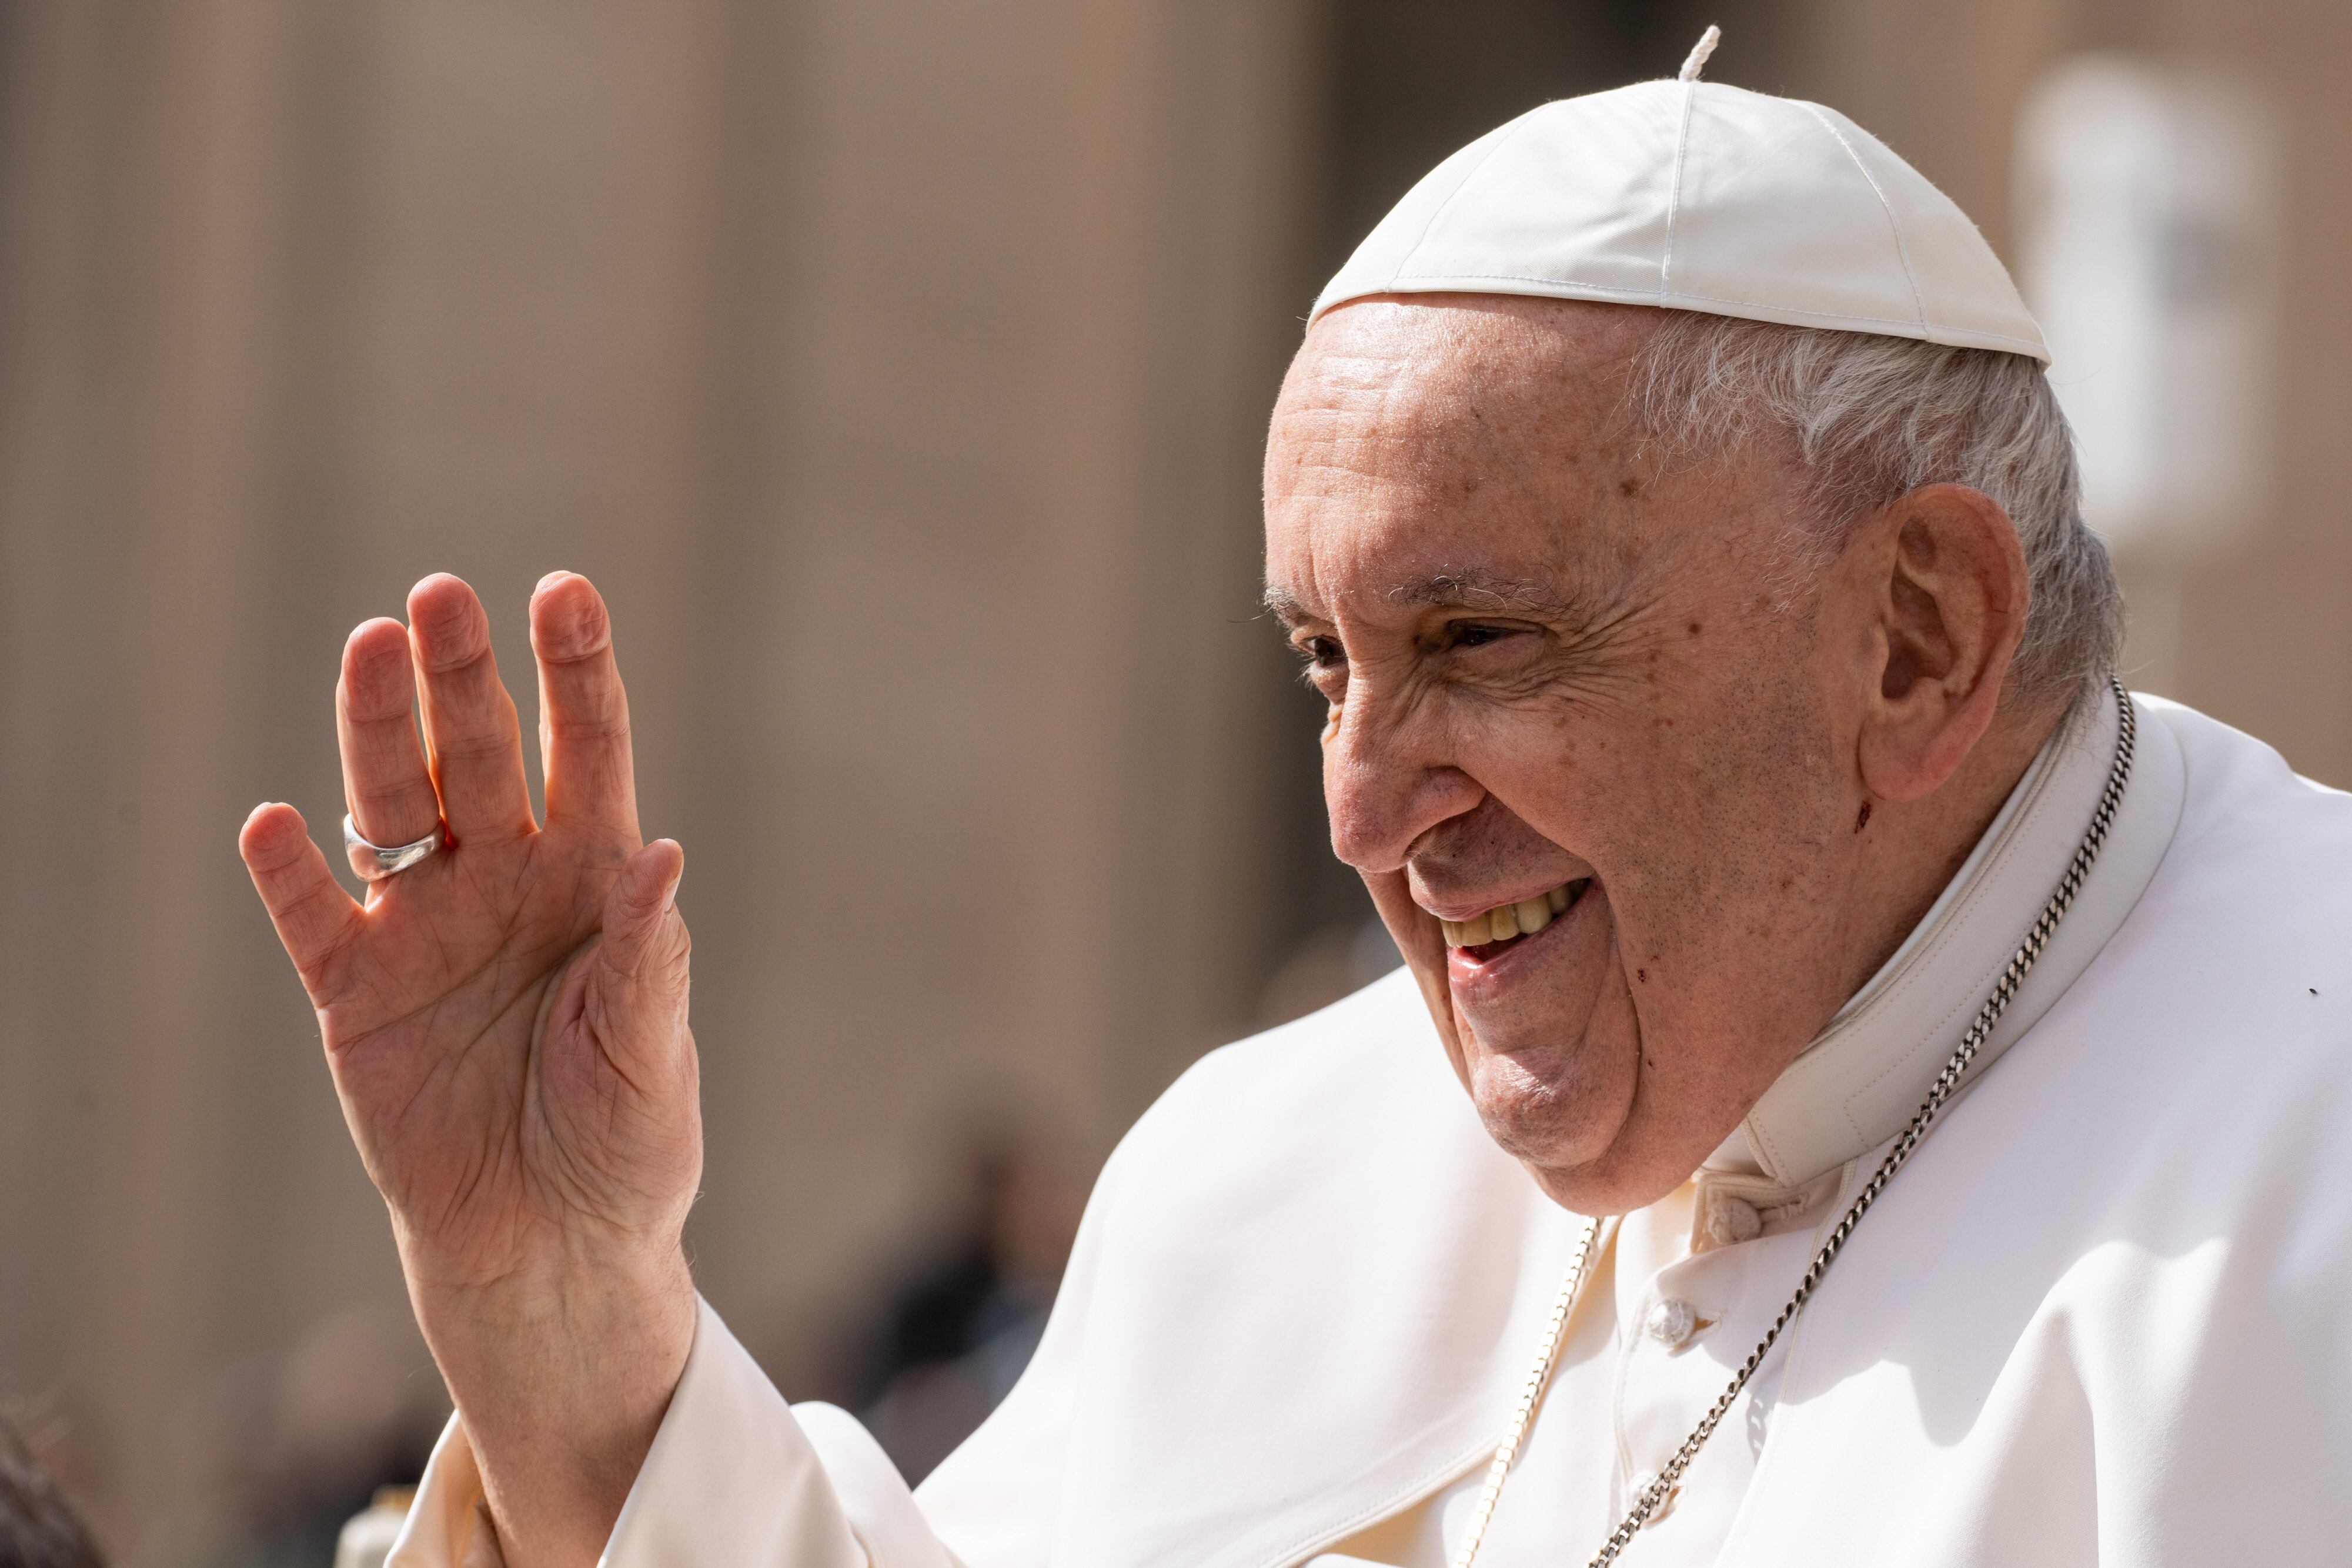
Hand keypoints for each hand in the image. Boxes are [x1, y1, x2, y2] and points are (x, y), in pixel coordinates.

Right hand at [240, 572, 698, 1563]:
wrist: (552, 1243)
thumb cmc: (626, 1140)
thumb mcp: (652, 1051)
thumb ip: (648, 956)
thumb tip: (663, 854)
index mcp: (593, 879)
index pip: (588, 752)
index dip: (576, 671)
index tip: (566, 590)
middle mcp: (505, 881)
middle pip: (480, 755)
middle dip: (461, 676)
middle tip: (439, 597)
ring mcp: (425, 930)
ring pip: (392, 807)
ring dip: (376, 731)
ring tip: (369, 648)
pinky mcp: (355, 996)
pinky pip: (315, 921)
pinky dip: (291, 873)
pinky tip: (273, 820)